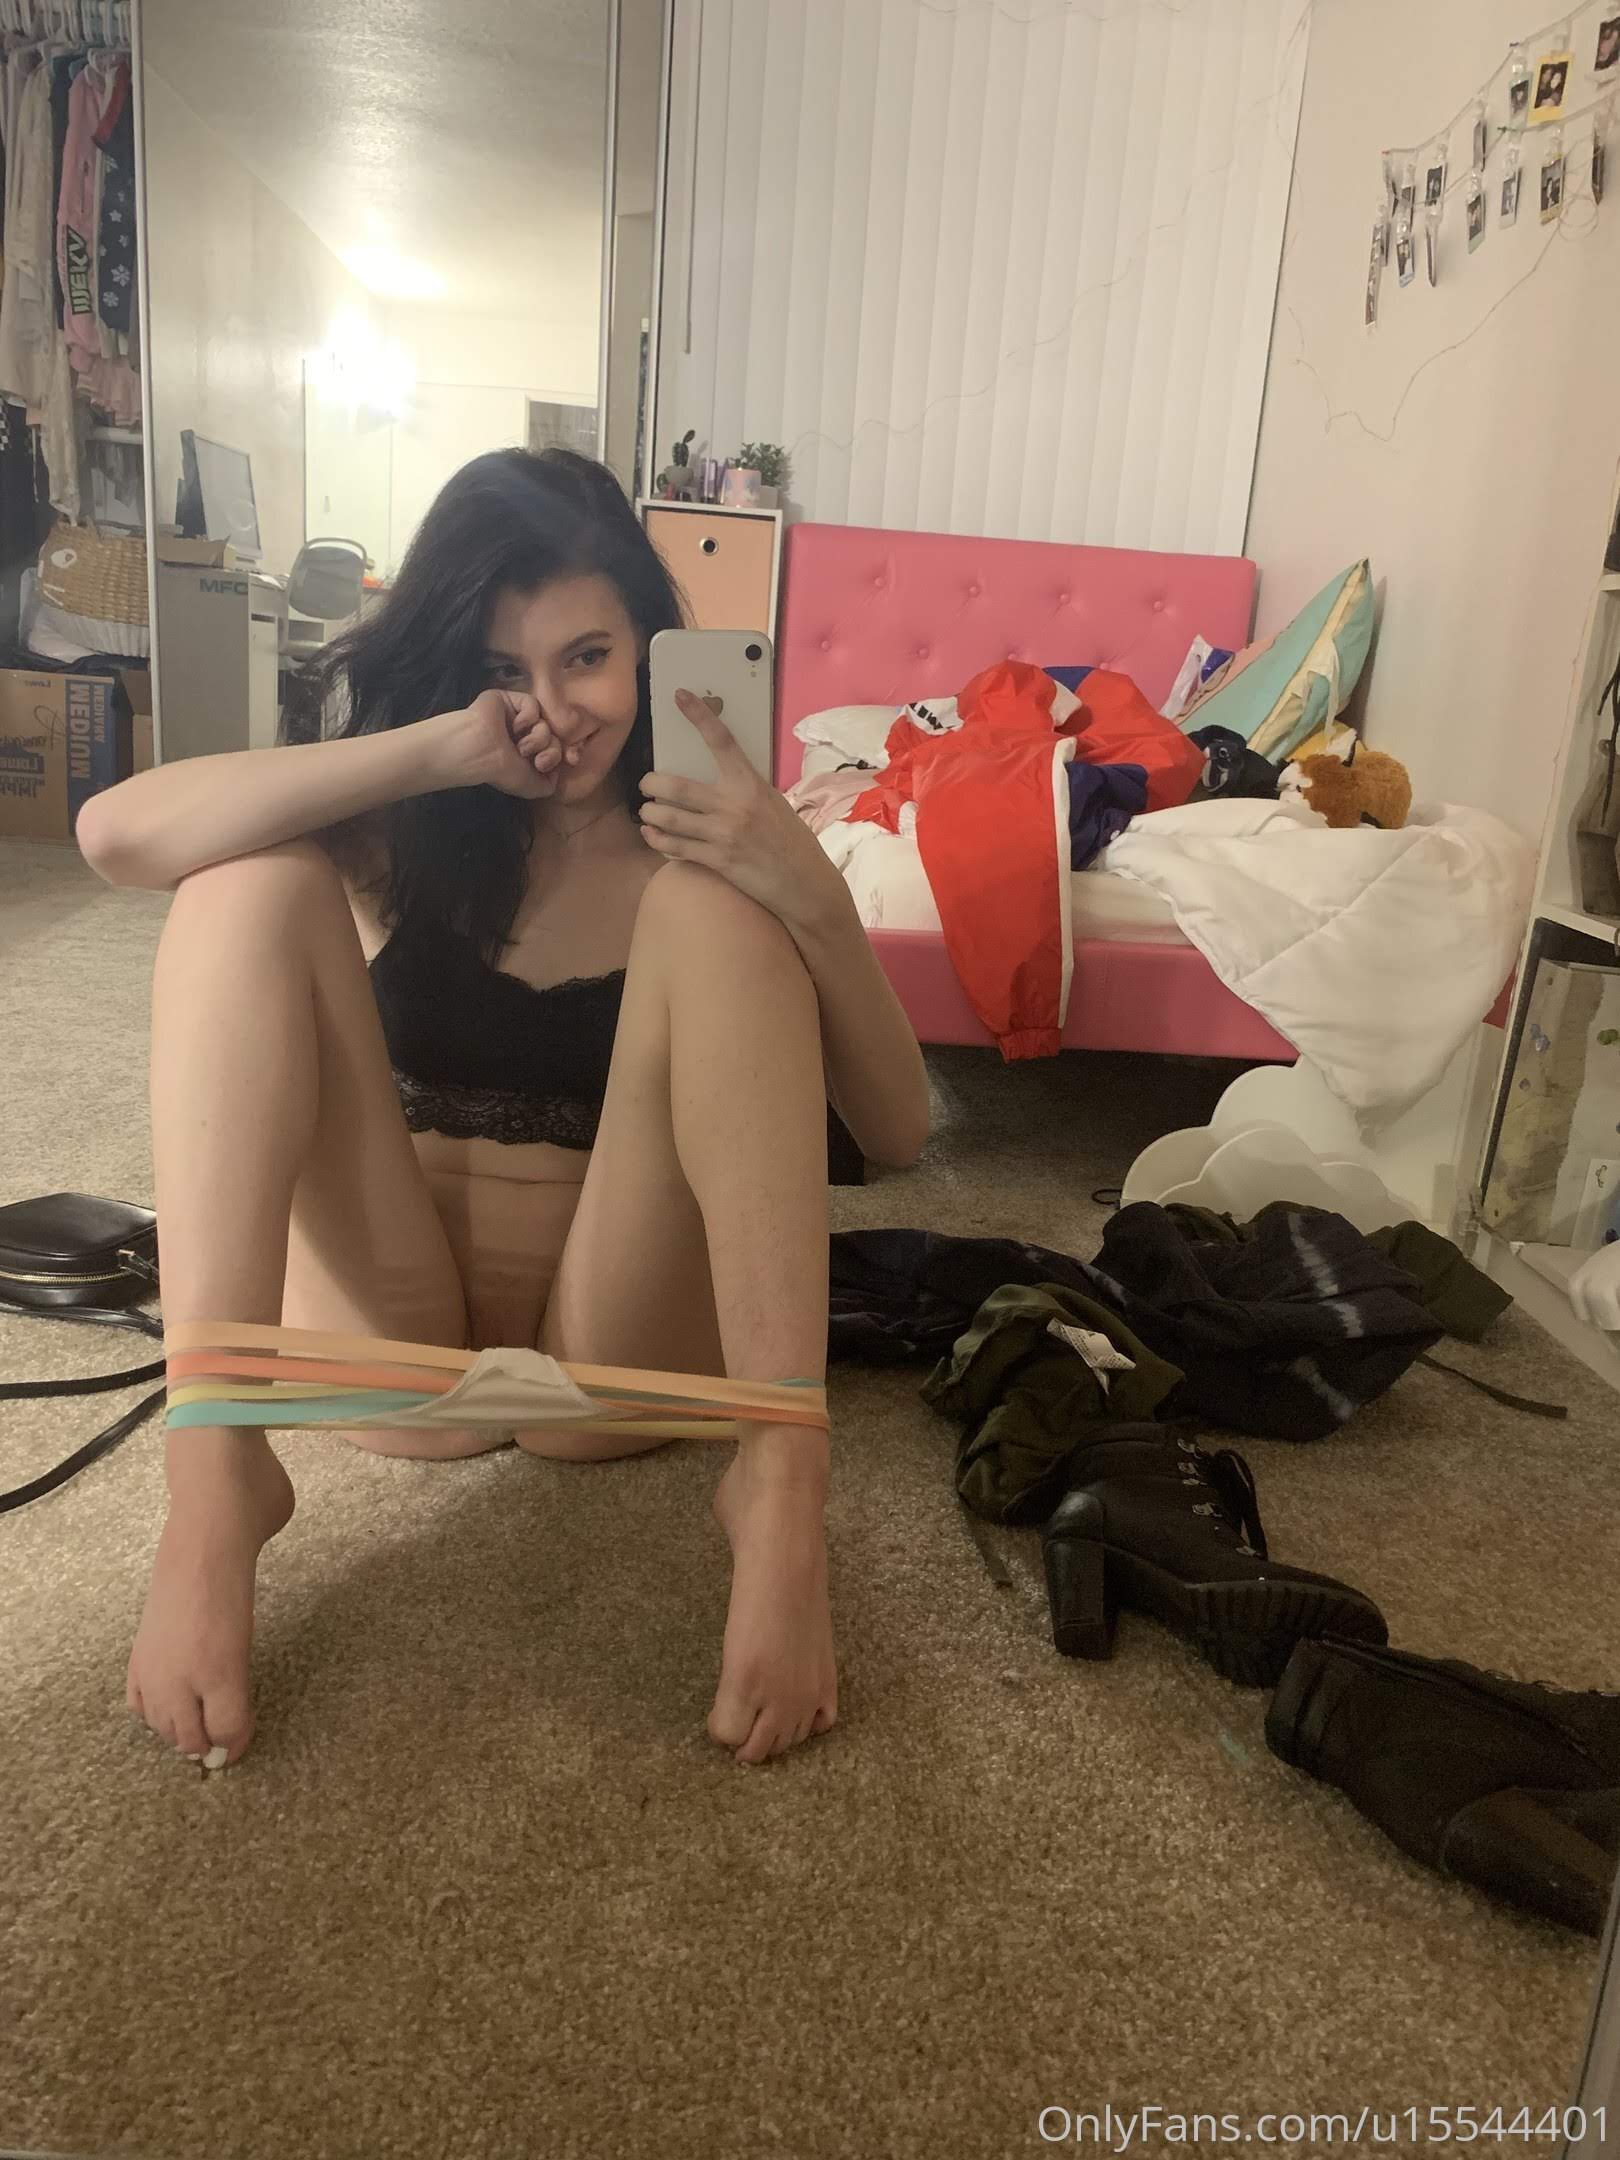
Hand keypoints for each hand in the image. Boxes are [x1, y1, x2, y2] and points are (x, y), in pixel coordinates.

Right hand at [426, 690, 563, 799]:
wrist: (480, 753)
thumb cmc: (501, 772)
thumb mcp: (531, 788)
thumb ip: (549, 785)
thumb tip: (556, 772)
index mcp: (525, 753)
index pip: (554, 748)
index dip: (558, 755)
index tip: (547, 765)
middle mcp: (521, 735)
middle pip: (554, 736)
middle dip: (550, 750)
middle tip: (534, 759)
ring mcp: (515, 716)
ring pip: (545, 722)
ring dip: (538, 737)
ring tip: (520, 746)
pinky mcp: (509, 699)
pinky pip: (533, 704)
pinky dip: (530, 717)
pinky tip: (516, 727)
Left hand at [637, 690, 848, 934]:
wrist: (804, 883)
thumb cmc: (790, 840)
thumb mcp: (772, 803)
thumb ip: (743, 789)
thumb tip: (717, 780)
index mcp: (750, 783)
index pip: (721, 741)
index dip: (698, 715)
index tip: (679, 695)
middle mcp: (734, 805)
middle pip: (676, 786)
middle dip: (651, 784)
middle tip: (646, 784)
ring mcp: (723, 834)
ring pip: (668, 819)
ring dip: (649, 814)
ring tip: (646, 812)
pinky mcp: (716, 861)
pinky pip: (675, 847)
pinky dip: (657, 840)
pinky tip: (652, 836)